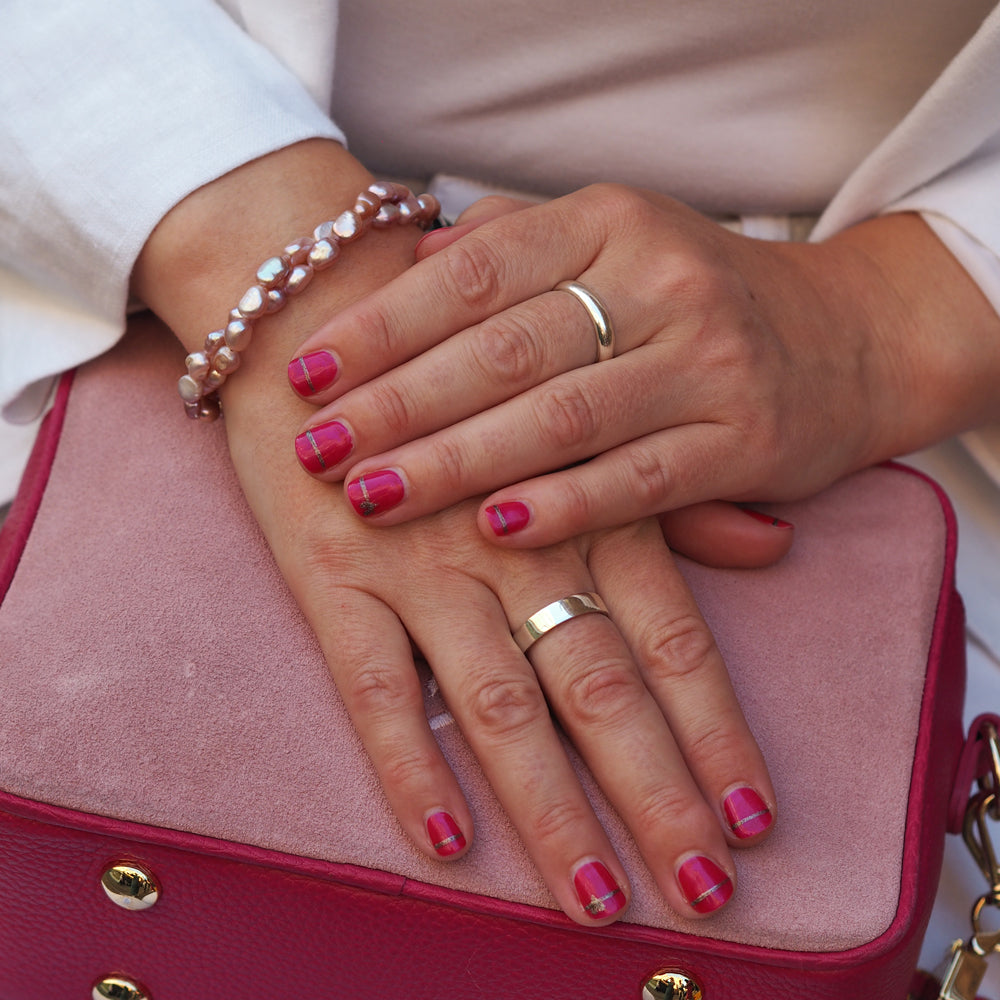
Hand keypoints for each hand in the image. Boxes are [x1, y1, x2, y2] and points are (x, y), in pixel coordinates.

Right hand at [232, 408, 775, 924]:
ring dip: (552, 809)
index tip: (755, 816)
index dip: (716, 729)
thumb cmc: (460, 370)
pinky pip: (376, 691)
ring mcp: (424, 566)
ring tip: (596, 896)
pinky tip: (449, 844)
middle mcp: (518, 544)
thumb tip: (774, 541)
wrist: (326, 315)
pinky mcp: (336, 578)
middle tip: (702, 888)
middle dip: (657, 793)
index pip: (671, 635)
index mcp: (585, 505)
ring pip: (501, 707)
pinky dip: (411, 769)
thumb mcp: (575, 414)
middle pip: (601, 687)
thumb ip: (669, 493)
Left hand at [287, 184, 999, 546]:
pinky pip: (639, 479)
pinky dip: (564, 505)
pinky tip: (494, 528)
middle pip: (504, 347)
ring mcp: (706, 360)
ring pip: (560, 416)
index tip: (305, 373)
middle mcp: (658, 279)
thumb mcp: (615, 241)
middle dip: (398, 402)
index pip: (473, 271)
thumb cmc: (699, 294)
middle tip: (317, 448)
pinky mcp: (745, 440)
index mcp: (609, 222)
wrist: (847, 337)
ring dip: (457, 460)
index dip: (382, 323)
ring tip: (372, 495)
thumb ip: (516, 243)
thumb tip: (411, 255)